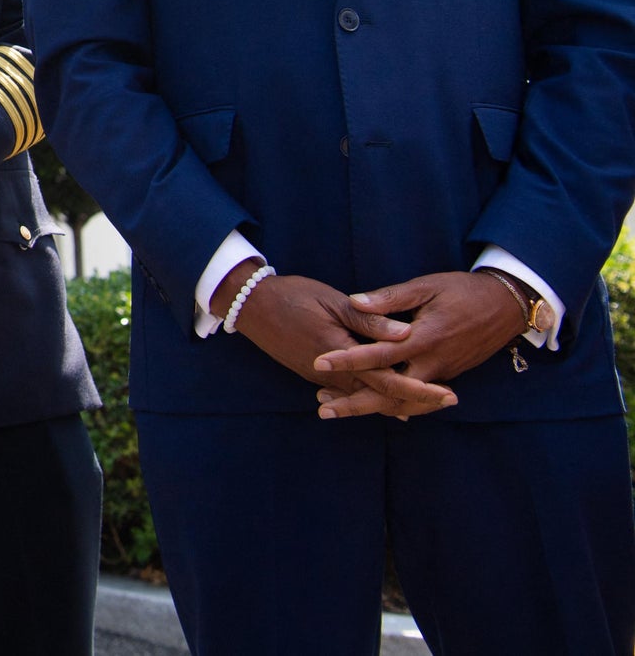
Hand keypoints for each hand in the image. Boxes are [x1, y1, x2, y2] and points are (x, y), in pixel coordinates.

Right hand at [228, 273, 450, 417]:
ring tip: (426, 402)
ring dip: (395, 400)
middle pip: (381, 396)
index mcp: (340, 353)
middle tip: (448, 400)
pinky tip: (387, 397)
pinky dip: (372, 395)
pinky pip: (349, 391)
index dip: (421, 389)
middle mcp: (332, 373)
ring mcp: (321, 377)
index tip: (448, 394)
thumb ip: (370, 321)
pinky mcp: (314, 374)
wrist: (249, 305)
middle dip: (416, 400)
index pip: (388, 379)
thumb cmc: (292, 296)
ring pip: (365, 397)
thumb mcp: (333, 301)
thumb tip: (407, 334)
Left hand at [310, 272, 527, 419]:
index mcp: (424, 338)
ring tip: (335, 406)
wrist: (507, 306)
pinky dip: (393, 404)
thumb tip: (354, 301)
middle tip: (322, 408)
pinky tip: (370, 405)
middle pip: (390, 392)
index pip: (379, 355)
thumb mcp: (426, 286)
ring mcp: (442, 373)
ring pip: (403, 401)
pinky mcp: (447, 376)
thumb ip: (390, 297)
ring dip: (371, 406)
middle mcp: (433, 363)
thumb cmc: (463, 291)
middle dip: (355, 403)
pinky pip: (416, 398)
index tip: (319, 363)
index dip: (348, 360)